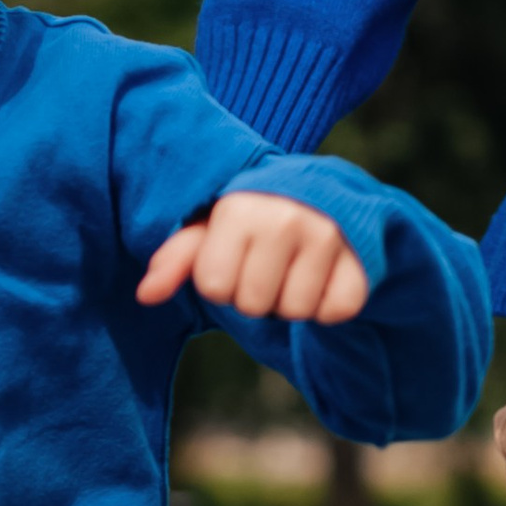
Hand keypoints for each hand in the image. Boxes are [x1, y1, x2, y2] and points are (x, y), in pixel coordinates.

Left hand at [136, 190, 368, 324]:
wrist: (320, 194)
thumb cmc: (252, 219)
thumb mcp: (211, 230)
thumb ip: (176, 259)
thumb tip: (145, 295)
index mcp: (239, 208)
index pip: (214, 287)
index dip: (221, 282)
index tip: (236, 258)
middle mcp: (284, 218)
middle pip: (253, 304)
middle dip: (255, 295)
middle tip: (268, 266)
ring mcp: (327, 236)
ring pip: (294, 311)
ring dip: (291, 302)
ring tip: (295, 269)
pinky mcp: (361, 258)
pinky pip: (335, 312)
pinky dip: (327, 307)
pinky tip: (323, 278)